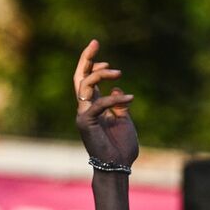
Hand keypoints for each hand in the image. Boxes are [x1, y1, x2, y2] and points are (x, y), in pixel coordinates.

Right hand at [73, 39, 137, 166]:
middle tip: (94, 42)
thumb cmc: (122, 147)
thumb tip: (118, 89)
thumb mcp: (125, 121)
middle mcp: (85, 108)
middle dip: (86, 59)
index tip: (108, 62)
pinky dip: (113, 100)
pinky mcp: (85, 122)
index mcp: (94, 106)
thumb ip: (119, 105)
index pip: (88, 81)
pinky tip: (129, 99)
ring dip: (101, 75)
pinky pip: (97, 104)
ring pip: (85, 84)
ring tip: (118, 72)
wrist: (118, 166)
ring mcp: (83, 114)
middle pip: (80, 77)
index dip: (94, 67)